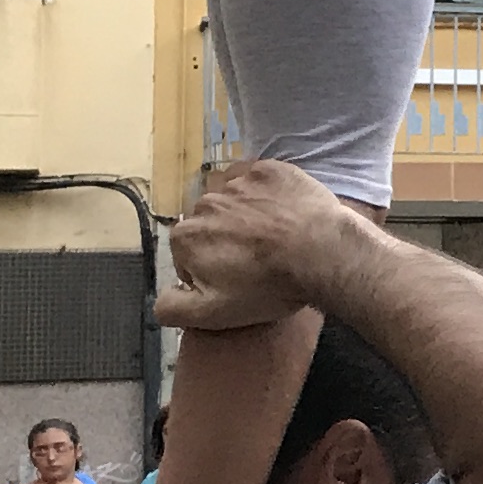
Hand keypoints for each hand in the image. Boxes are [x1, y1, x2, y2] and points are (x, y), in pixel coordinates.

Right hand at [153, 159, 354, 332]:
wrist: (323, 252)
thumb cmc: (268, 286)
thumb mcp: (213, 314)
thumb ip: (172, 308)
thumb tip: (159, 299)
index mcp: (185, 236)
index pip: (187, 255)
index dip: (211, 270)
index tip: (237, 280)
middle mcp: (204, 203)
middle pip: (211, 225)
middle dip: (228, 241)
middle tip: (261, 259)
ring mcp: (238, 182)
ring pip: (235, 202)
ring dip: (249, 216)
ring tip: (278, 236)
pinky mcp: (270, 170)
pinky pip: (261, 180)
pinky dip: (270, 194)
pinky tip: (287, 212)